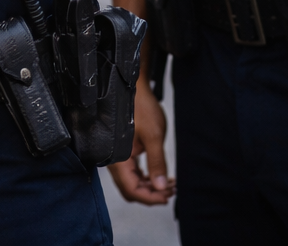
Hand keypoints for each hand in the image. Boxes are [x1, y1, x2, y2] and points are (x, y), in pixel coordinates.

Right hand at [108, 82, 174, 204]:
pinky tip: (161, 176)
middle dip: (151, 194)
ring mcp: (119, 157)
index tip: (167, 197)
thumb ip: (157, 163)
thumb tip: (160, 188)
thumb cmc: (142, 109)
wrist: (135, 90)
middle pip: (131, 189)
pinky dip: (147, 177)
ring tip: (170, 184)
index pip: (131, 189)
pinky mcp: (125, 153)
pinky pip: (134, 173)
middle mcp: (115, 161)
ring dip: (151, 186)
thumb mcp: (154, 136)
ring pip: (133, 182)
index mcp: (118, 158)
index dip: (149, 197)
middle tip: (172, 190)